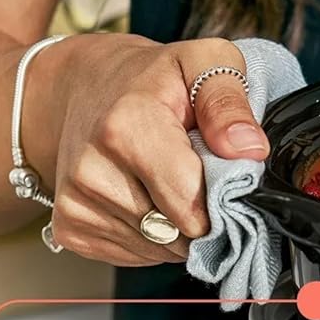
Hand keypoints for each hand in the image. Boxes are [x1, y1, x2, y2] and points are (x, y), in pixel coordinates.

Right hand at [44, 35, 268, 265]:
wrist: (85, 88)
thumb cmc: (152, 79)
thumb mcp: (202, 62)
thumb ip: (229, 102)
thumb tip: (249, 149)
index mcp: (126, 128)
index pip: (194, 210)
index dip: (221, 201)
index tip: (221, 174)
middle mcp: (92, 171)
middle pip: (180, 236)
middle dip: (201, 214)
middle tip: (193, 174)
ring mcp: (77, 203)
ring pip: (160, 250)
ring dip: (176, 226)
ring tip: (164, 182)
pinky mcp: (70, 227)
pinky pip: (136, 256)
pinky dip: (151, 237)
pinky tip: (143, 197)